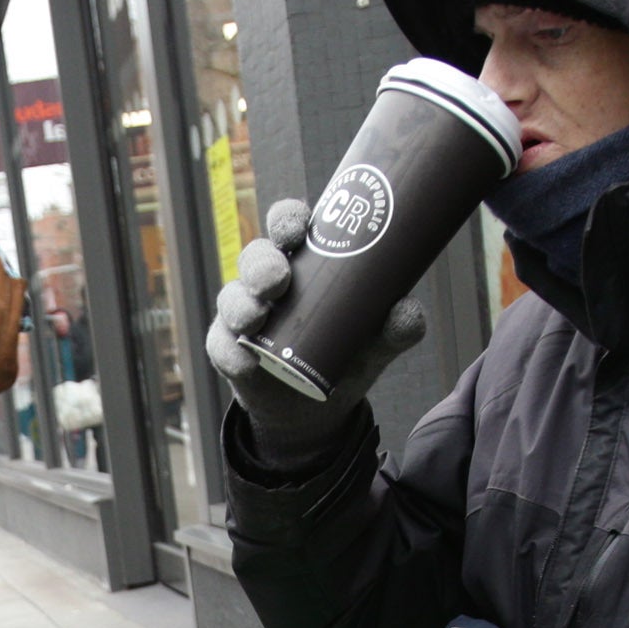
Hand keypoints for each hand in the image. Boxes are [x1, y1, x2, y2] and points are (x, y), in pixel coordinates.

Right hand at [204, 198, 427, 452]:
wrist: (317, 407)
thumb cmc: (345, 353)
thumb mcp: (378, 341)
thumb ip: (397, 326)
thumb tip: (407, 312)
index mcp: (304, 263)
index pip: (289, 227)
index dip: (288, 220)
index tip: (299, 228)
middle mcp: (269, 282)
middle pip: (255, 256)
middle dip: (262, 264)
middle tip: (278, 279)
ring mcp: (245, 315)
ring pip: (233, 297)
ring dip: (242, 305)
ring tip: (257, 318)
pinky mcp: (228, 350)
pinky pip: (222, 346)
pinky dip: (232, 353)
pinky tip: (245, 362)